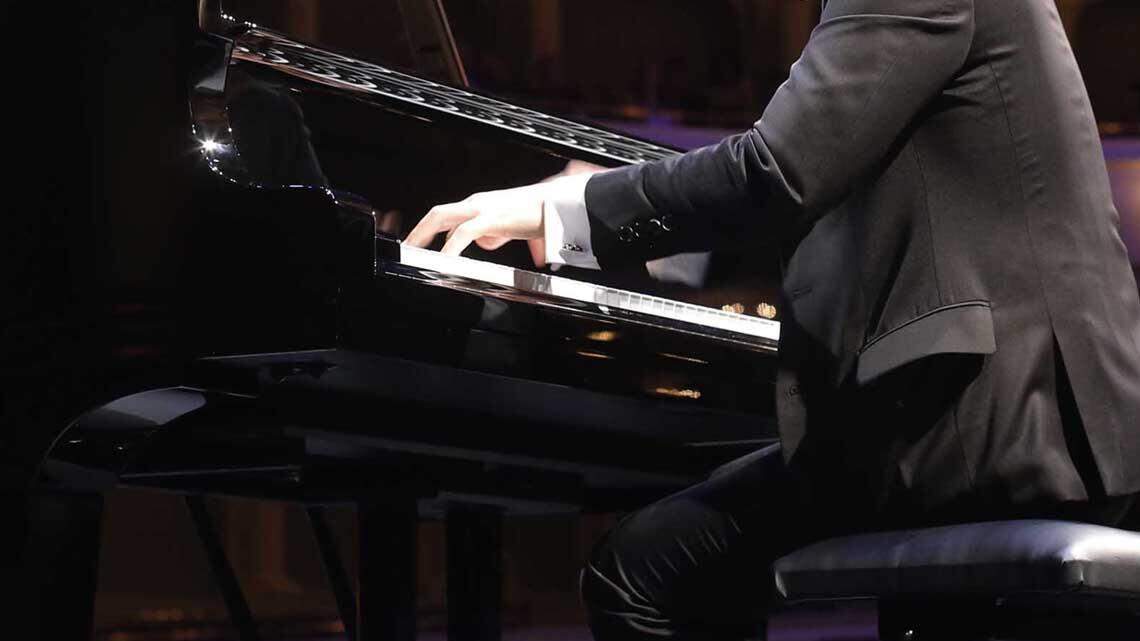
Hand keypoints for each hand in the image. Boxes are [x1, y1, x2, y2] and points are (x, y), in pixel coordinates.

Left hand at [404, 182, 547, 257]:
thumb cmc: (539, 215)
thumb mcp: (511, 227)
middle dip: (419, 231)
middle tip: (407, 248)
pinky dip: (449, 247)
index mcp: (481, 206)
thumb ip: (495, 234)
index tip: (419, 242)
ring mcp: (482, 209)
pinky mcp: (491, 219)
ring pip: (442, 218)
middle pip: (438, 214)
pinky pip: (463, 234)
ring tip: (414, 253)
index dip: (429, 228)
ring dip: (425, 236)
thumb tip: (486, 242)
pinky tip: (443, 260)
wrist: (558, 207)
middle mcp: (477, 204)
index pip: (447, 215)